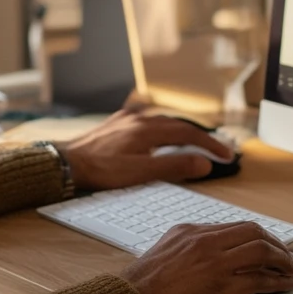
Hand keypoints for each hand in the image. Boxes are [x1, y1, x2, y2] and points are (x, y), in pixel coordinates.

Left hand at [60, 110, 235, 190]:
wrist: (65, 162)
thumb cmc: (99, 170)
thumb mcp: (140, 173)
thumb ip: (173, 168)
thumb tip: (204, 163)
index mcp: (148, 129)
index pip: (189, 134)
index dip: (211, 145)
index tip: (227, 155)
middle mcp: (139, 119)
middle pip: (179, 124)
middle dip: (201, 137)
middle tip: (219, 149)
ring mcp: (127, 119)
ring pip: (163, 122)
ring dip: (183, 132)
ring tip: (196, 143)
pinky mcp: (116, 124)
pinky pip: (148, 122)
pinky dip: (164, 130)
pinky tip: (161, 136)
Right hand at [120, 222, 292, 293]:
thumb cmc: (141, 287)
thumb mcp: (162, 254)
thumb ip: (184, 249)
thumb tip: (199, 255)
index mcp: (190, 231)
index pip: (235, 227)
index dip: (258, 236)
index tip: (268, 244)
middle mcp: (205, 241)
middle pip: (254, 232)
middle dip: (277, 244)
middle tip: (288, 256)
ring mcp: (216, 262)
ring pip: (262, 252)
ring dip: (284, 261)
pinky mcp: (223, 286)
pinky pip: (260, 279)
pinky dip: (278, 281)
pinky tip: (286, 285)